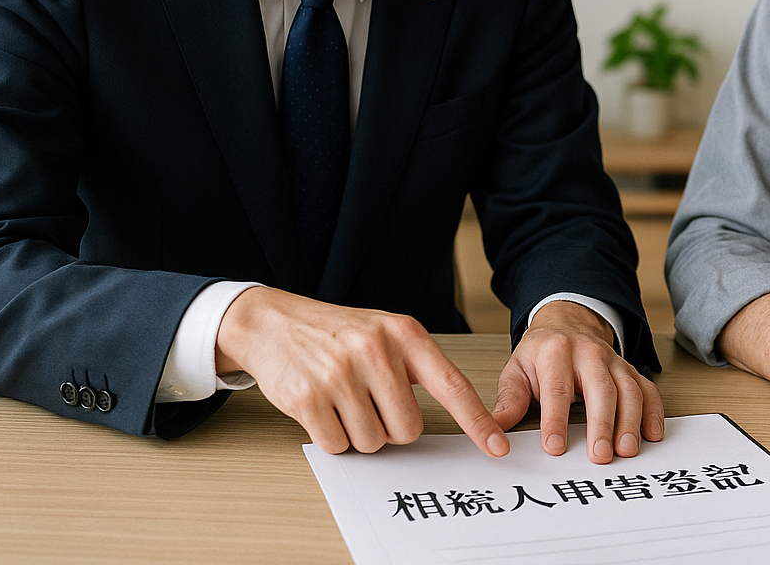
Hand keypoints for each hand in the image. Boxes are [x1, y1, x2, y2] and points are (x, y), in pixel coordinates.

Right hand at [214, 286, 508, 456]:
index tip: (496, 446)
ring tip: (343, 399)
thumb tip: (459, 415)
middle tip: (369, 401)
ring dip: (359, 432)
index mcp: (404, 334)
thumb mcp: (384, 332)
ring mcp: (340, 374)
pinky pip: (338, 445)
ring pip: (373, 442)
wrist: (272, 322)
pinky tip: (321, 407)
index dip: (477, 421)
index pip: (452, 385)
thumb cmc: (336, 333)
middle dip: (390, 427)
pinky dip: (332, 436)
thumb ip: (417, 366)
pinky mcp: (308, 397)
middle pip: (408, 429)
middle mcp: (376, 350)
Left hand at [492, 300, 663, 464]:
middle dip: (601, 423)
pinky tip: (652, 434)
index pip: (556, 389)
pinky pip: (647, 388)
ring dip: (630, 421)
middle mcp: (588, 354)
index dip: (555, 420)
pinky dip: (653, 411)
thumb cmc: (540, 354)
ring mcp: (613, 361)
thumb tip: (494, 430)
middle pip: (600, 389)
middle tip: (600, 456)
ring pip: (628, 389)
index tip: (554, 448)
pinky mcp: (629, 370)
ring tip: (627, 450)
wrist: (565, 324)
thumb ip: (509, 401)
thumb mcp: (516, 371)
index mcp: (555, 352)